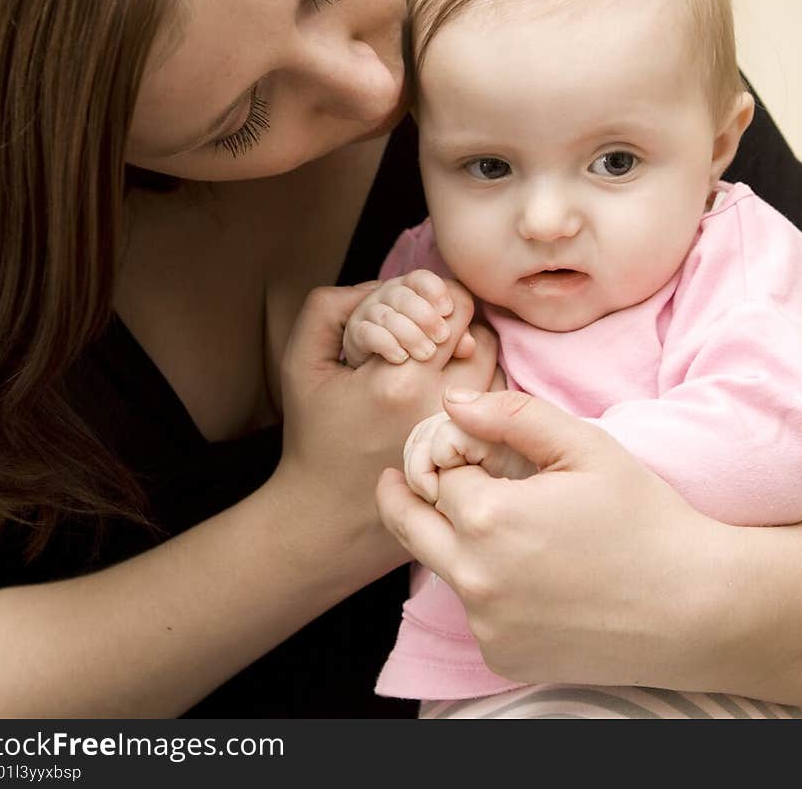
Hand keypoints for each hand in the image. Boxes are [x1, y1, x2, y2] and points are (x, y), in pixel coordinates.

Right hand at [277, 285, 499, 575]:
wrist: (325, 516)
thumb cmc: (314, 434)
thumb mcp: (303, 362)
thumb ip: (332, 307)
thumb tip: (382, 285)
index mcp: (398, 379)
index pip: (455, 308)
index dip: (443, 298)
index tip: (425, 311)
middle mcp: (439, 408)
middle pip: (483, 336)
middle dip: (461, 328)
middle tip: (435, 335)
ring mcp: (462, 437)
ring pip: (496, 372)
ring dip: (475, 360)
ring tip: (440, 367)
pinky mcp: (474, 461)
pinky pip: (499, 411)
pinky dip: (484, 396)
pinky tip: (452, 400)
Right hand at [342, 270, 475, 367]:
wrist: (378, 365)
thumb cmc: (416, 344)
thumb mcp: (438, 338)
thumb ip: (455, 339)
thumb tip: (469, 346)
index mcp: (412, 289)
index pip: (421, 278)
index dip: (435, 290)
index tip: (448, 310)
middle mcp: (388, 295)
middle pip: (404, 296)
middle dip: (425, 316)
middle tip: (442, 338)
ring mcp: (370, 312)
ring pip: (387, 315)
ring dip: (409, 334)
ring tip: (426, 354)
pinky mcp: (356, 333)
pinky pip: (368, 333)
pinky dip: (386, 344)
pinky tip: (401, 357)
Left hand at [377, 389, 717, 686]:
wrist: (696, 608)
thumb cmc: (644, 517)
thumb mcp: (585, 446)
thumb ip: (512, 414)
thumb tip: (453, 402)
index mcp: (488, 518)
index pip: (436, 472)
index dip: (451, 454)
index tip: (469, 448)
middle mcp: (474, 578)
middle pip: (410, 525)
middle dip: (406, 495)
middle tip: (403, 478)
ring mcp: (486, 625)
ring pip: (443, 568)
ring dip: (457, 543)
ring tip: (509, 525)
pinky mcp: (503, 658)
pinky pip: (475, 611)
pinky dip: (488, 588)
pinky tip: (534, 574)